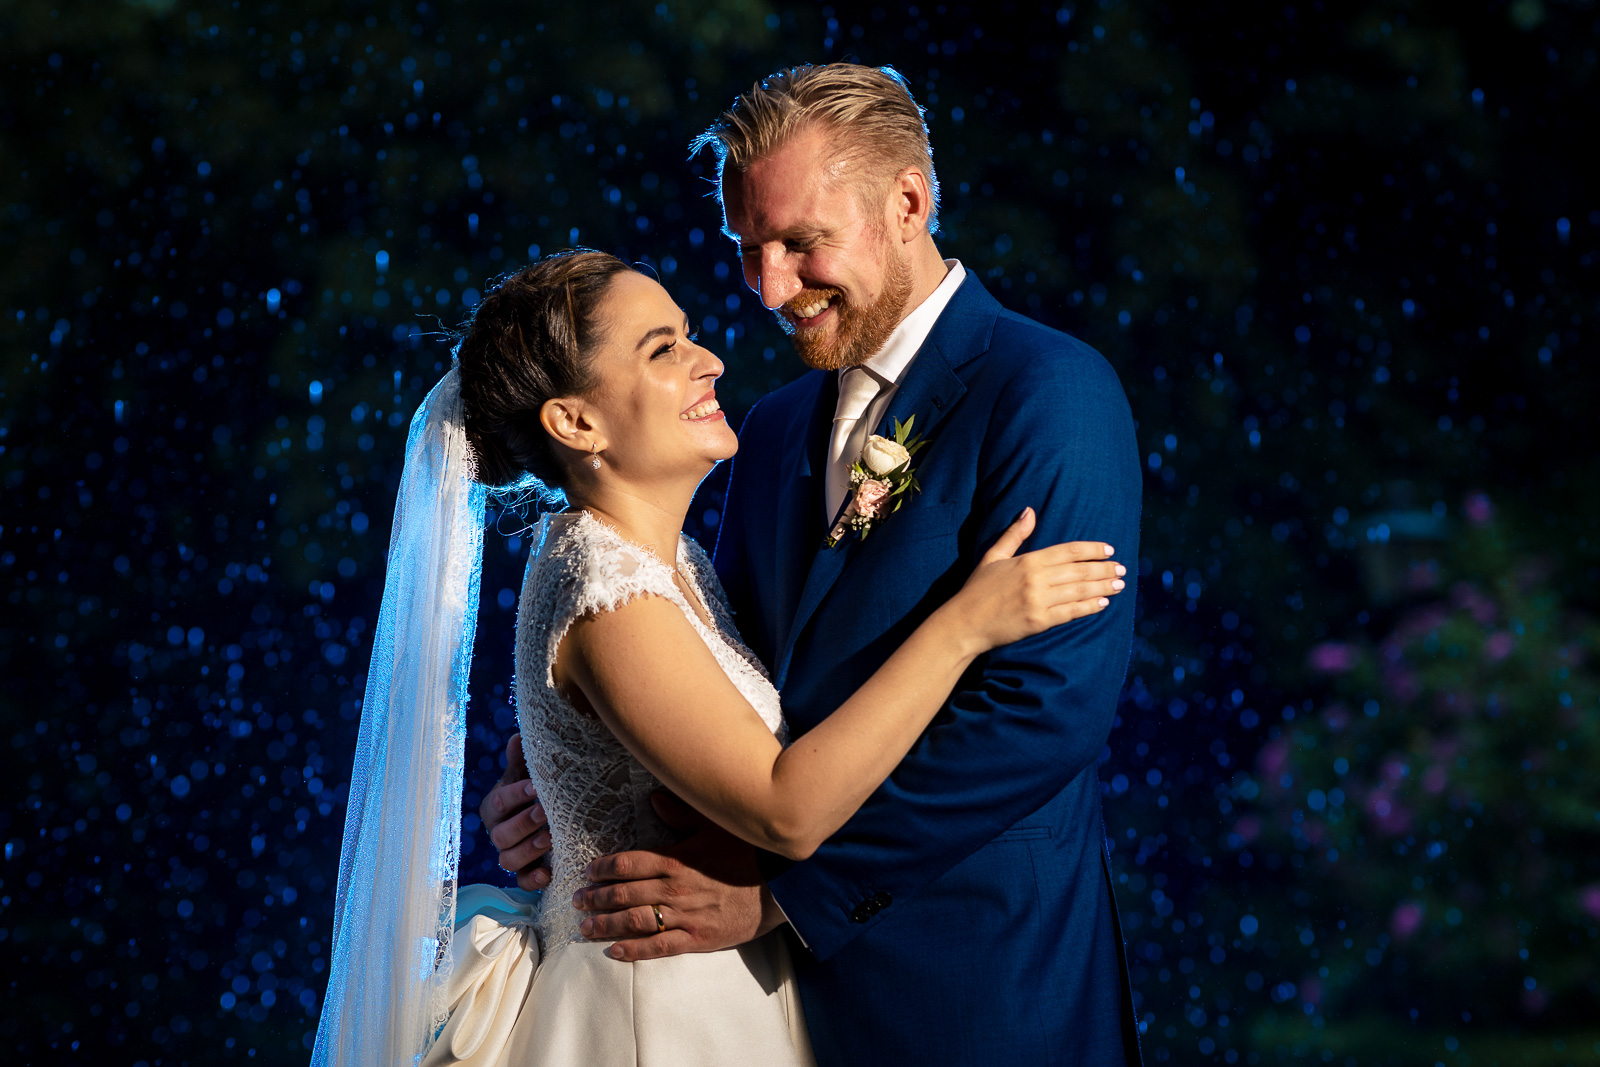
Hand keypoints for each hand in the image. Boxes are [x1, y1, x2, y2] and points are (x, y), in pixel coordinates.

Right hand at [479, 733, 551, 890]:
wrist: (550, 814)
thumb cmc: (535, 790)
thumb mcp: (528, 775)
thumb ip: (521, 760)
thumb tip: (518, 737)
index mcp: (495, 807)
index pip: (499, 802)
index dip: (515, 795)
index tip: (535, 787)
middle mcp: (498, 833)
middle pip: (502, 835)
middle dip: (523, 823)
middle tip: (545, 812)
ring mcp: (510, 855)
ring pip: (509, 860)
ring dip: (528, 850)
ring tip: (549, 839)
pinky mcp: (525, 873)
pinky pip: (522, 882)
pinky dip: (533, 880)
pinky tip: (548, 874)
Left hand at [571, 791, 780, 960]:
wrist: (782, 886)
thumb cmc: (749, 853)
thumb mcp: (716, 825)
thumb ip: (681, 813)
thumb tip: (653, 798)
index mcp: (676, 858)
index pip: (628, 863)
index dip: (603, 868)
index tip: (588, 871)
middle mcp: (674, 888)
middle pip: (623, 893)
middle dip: (596, 898)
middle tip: (577, 901)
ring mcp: (685, 915)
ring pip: (634, 921)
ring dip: (605, 924)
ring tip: (585, 927)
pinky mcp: (698, 938)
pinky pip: (659, 947)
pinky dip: (633, 950)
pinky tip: (614, 951)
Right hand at [950, 507, 1125, 652]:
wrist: (963, 623)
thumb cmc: (976, 589)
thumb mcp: (993, 556)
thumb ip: (1014, 534)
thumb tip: (1030, 511)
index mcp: (1027, 561)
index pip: (1068, 551)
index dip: (1092, 549)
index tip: (1109, 550)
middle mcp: (1035, 579)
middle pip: (1079, 571)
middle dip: (1104, 568)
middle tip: (1122, 568)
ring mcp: (1038, 601)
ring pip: (1079, 591)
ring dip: (1103, 587)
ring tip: (1120, 584)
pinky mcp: (1039, 622)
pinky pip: (1071, 612)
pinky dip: (1089, 607)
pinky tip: (1103, 603)